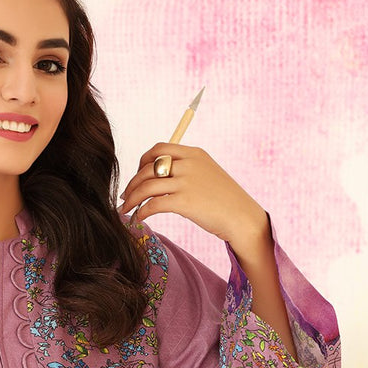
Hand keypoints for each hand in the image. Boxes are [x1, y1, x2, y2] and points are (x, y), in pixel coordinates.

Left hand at [119, 143, 267, 253]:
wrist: (242, 217)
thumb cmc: (224, 199)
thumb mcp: (207, 173)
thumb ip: (186, 169)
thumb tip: (159, 175)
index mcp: (194, 153)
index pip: (159, 149)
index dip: (142, 161)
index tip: (137, 176)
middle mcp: (189, 163)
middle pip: (148, 167)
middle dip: (132, 182)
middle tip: (126, 196)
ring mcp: (187, 182)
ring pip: (147, 186)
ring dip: (132, 198)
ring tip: (126, 208)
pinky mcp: (185, 201)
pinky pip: (153, 204)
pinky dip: (142, 211)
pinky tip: (139, 218)